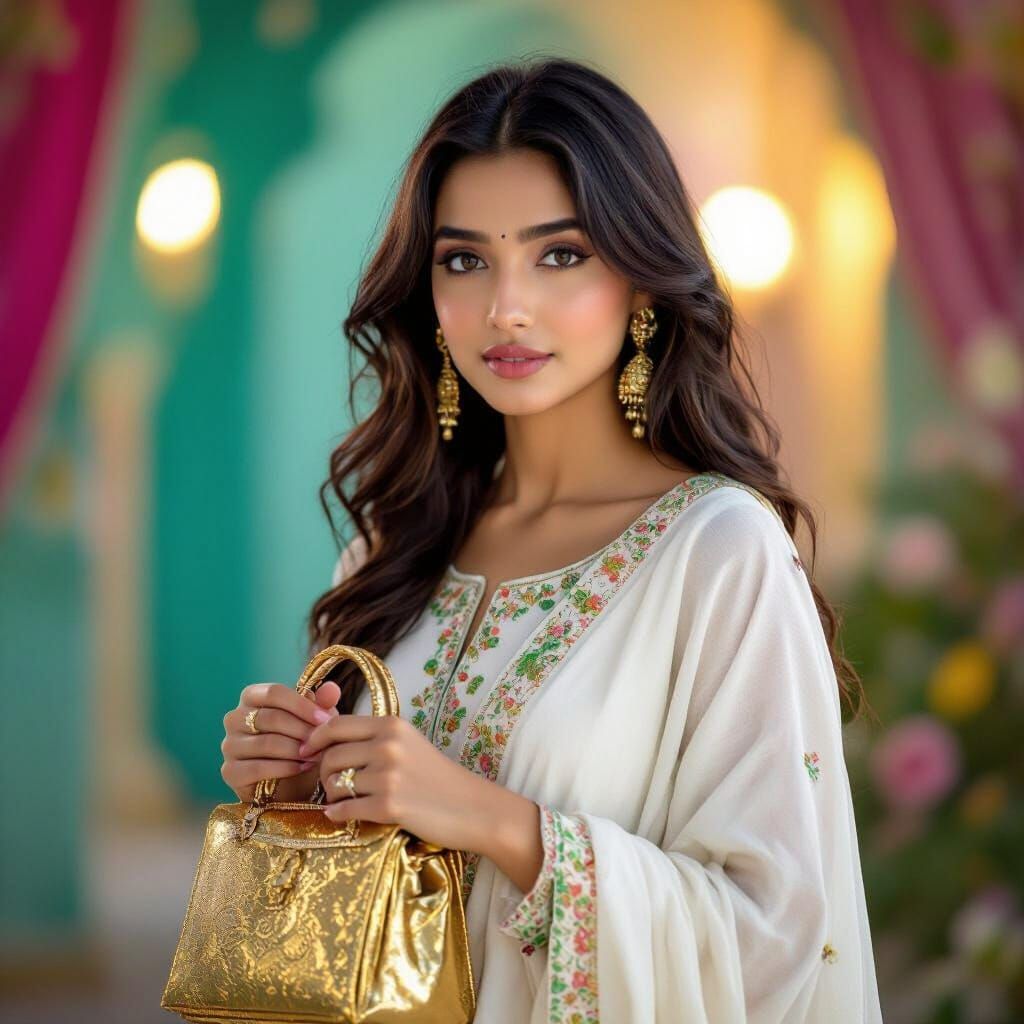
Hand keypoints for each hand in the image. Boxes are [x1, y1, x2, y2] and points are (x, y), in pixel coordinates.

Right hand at [220, 680, 341, 801]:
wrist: (292, 781)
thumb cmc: (302, 741)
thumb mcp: (315, 720)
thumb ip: (323, 703)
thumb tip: (332, 689)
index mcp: (252, 697)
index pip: (274, 693)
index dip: (302, 705)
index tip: (325, 720)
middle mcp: (234, 718)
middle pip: (271, 718)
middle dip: (302, 730)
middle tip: (323, 742)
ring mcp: (229, 745)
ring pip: (266, 743)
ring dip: (297, 750)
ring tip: (317, 755)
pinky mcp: (230, 772)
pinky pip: (258, 767)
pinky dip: (285, 767)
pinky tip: (302, 767)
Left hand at [298, 713, 484, 851]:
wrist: (472, 807)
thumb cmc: (437, 777)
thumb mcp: (408, 743)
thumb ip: (374, 737)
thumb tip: (325, 740)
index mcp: (392, 725)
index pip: (336, 725)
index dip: (315, 739)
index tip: (307, 752)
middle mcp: (388, 746)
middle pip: (330, 757)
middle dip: (323, 773)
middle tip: (333, 785)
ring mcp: (388, 776)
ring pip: (334, 785)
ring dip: (333, 796)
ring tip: (346, 801)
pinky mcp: (389, 806)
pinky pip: (344, 810)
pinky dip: (338, 815)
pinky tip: (344, 816)